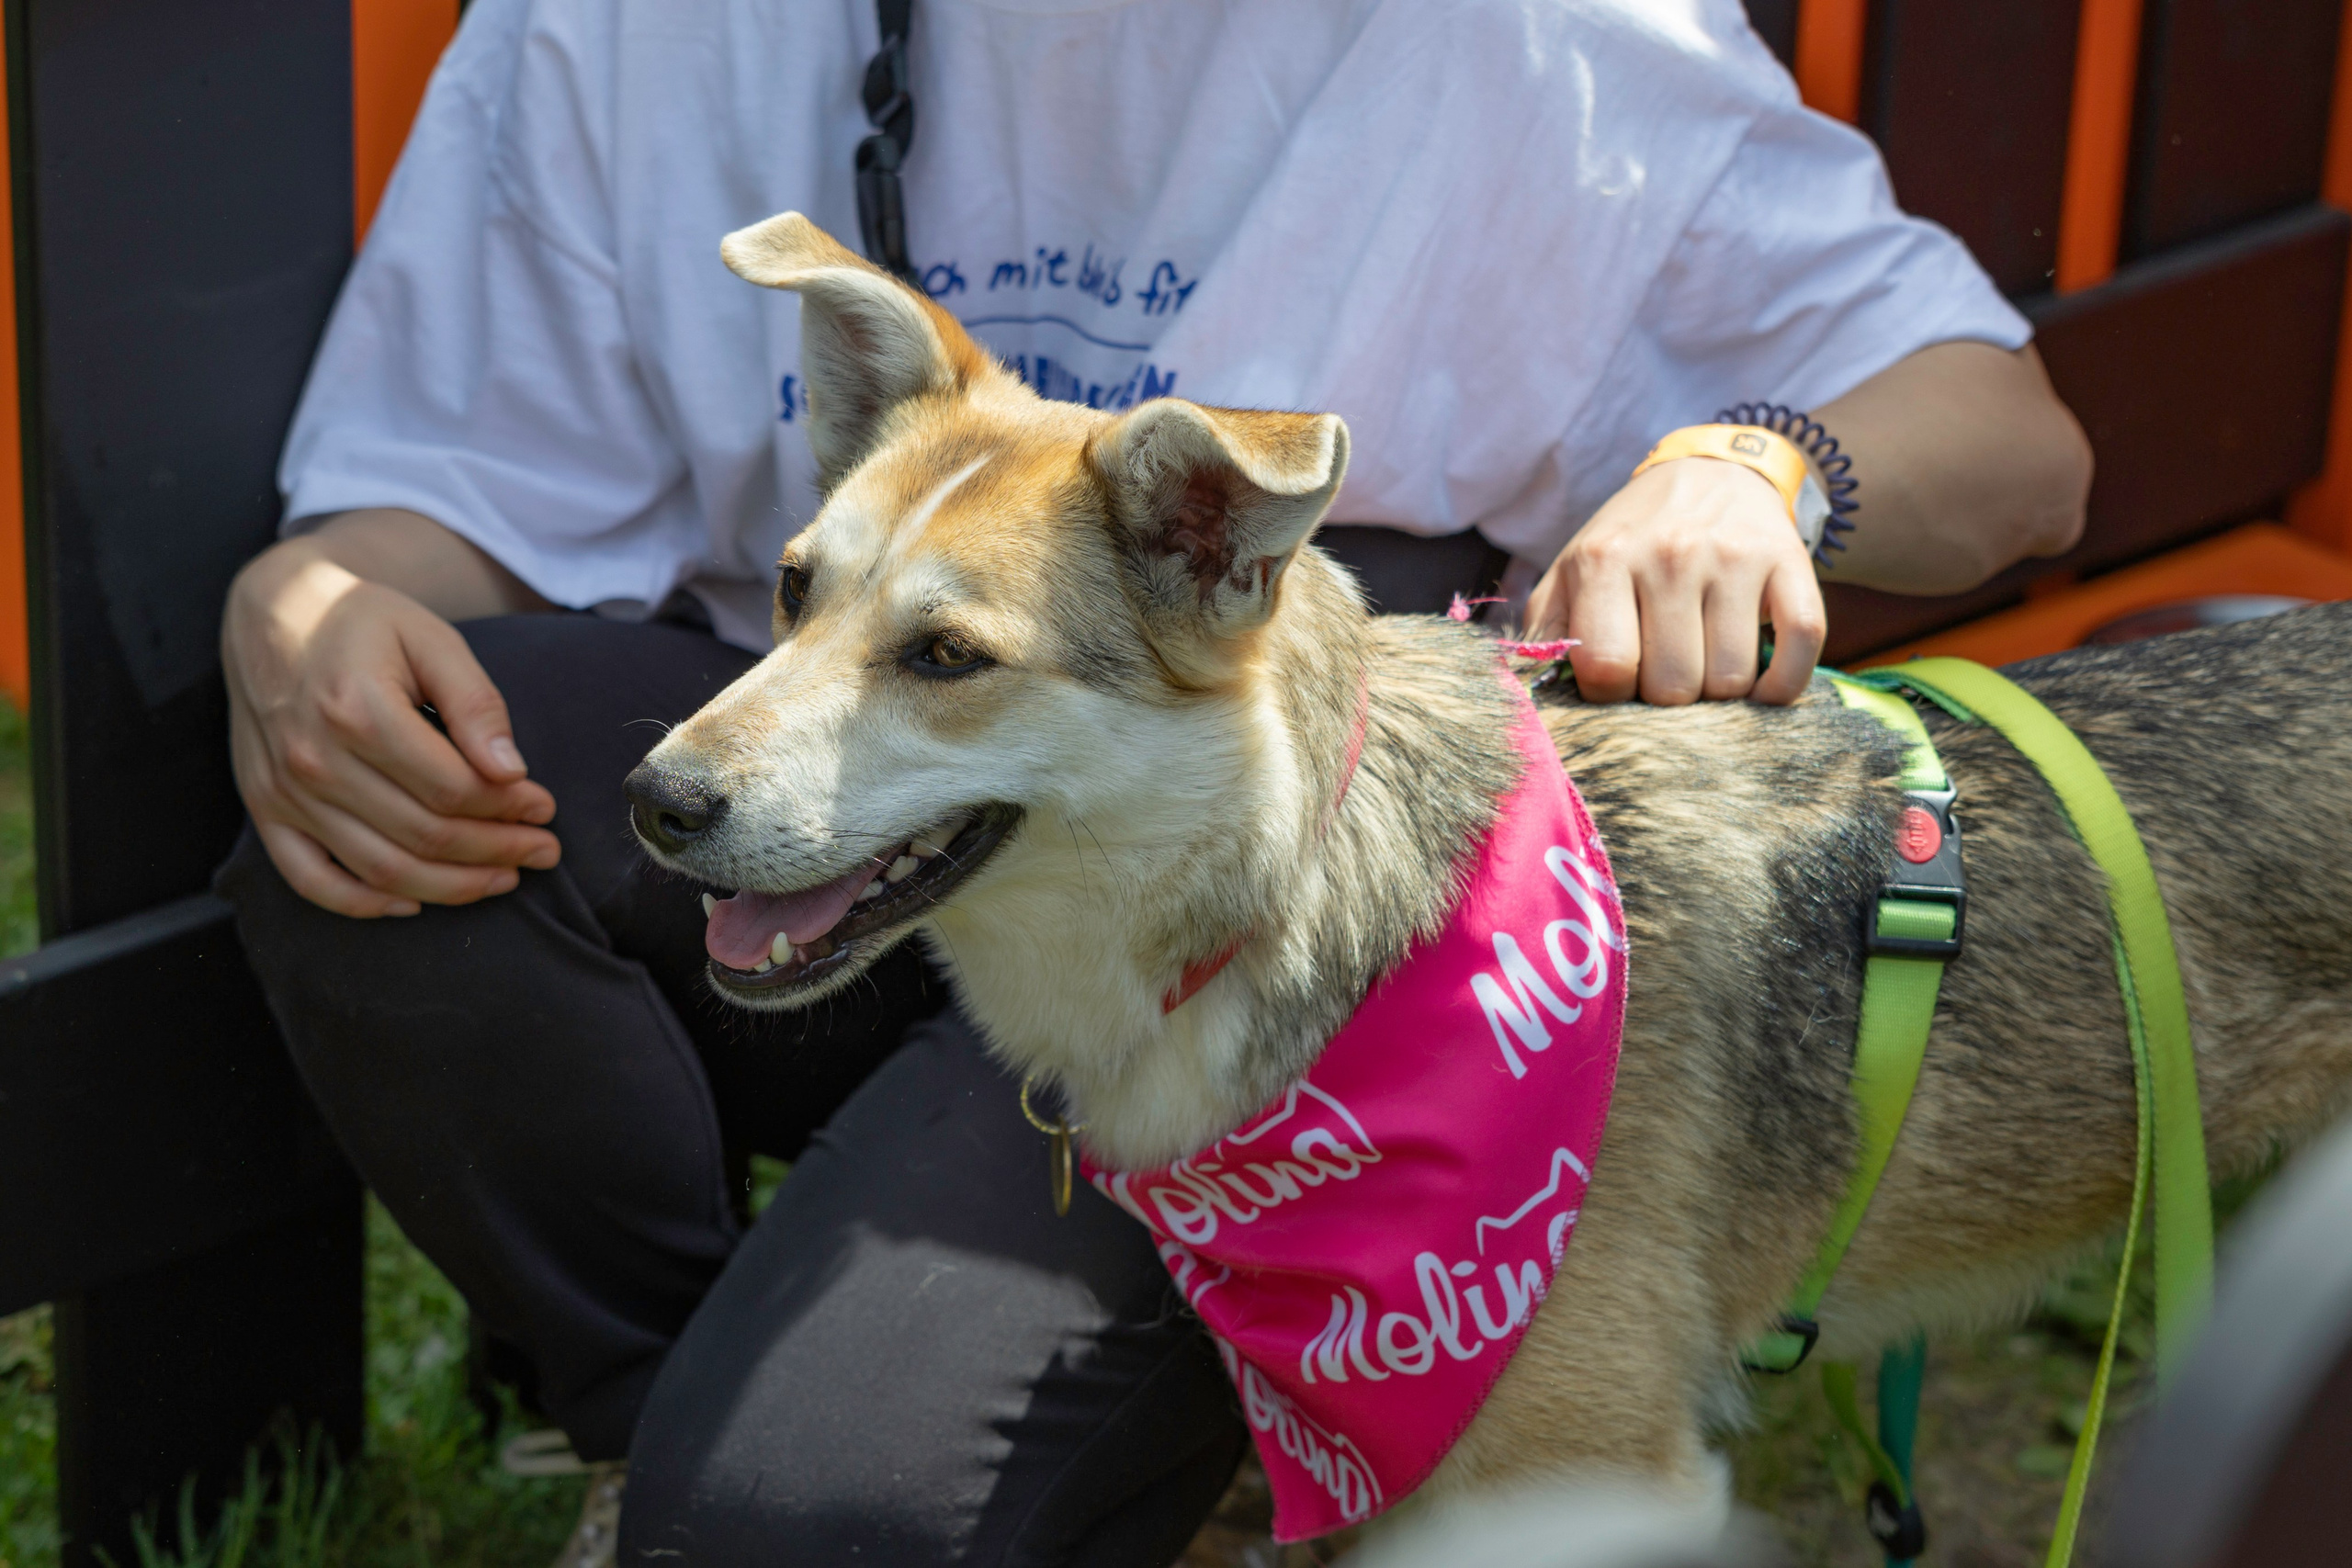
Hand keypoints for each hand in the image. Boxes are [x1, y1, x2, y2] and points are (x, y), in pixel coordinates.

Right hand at [224, 539, 560, 916]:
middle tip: (543, 851)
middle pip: (423, 835)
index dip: (509, 808)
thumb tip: (512, 771)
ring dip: (451, 886)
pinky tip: (415, 902)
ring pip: (380, 869)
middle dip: (496, 851)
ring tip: (503, 877)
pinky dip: (364, 904)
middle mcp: (314, 759)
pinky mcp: (264, 808)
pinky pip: (311, 880)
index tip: (545, 808)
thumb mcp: (432, 639)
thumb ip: (476, 704)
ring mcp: (283, 791)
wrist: (273, 614)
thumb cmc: (364, 623)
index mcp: (357, 711)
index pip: (452, 789)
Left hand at [1524, 456, 1826, 704]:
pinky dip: (1782, 687)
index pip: (1608, 669)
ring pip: (1732, 680)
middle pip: (1673, 685)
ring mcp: (1734, 556)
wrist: (1711, 474)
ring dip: (1721, 697)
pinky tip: (1761, 685)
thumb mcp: (1572, 574)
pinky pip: (1801, 648)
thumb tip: (1530, 703)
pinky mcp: (1790, 561)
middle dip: (1667, 700)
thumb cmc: (1630, 541)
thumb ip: (1545, 635)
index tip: (1621, 683)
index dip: (1613, 696)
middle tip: (1667, 674)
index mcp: (1604, 559)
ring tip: (1706, 669)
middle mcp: (1670, 553)